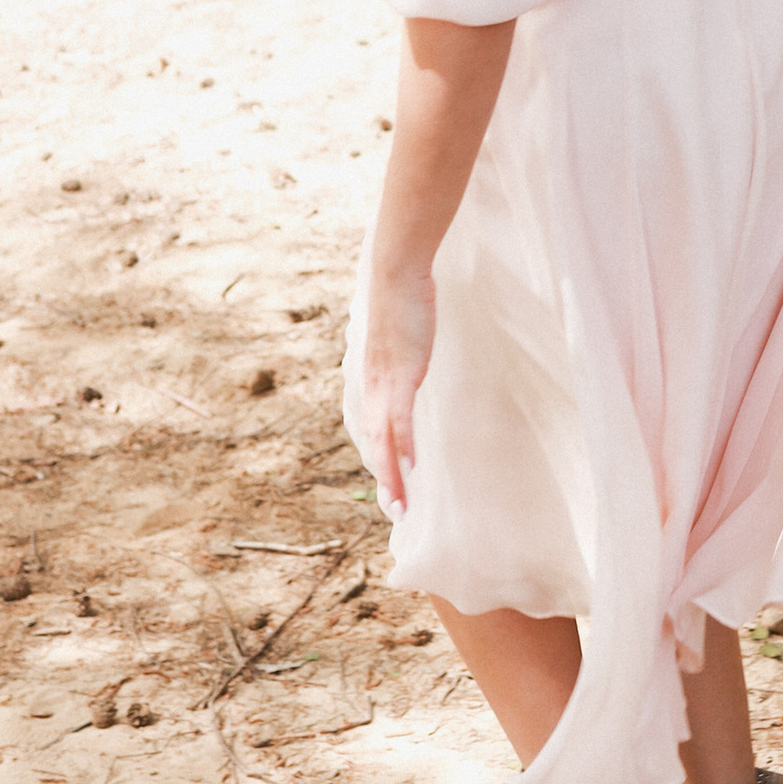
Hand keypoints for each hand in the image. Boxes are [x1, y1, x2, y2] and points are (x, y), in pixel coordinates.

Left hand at [360, 254, 437, 516]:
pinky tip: (409, 465)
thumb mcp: (398, 333)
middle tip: (396, 512)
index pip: (375, 431)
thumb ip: (401, 350)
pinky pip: (400, 417)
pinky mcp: (400, 373)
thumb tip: (407, 353)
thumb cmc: (400, 297)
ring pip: (384, 440)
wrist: (393, 271)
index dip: (382, 461)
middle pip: (376, 445)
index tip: (392, 486)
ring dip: (391, 475)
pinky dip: (402, 443)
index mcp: (373, 381)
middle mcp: (373, 388)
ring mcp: (385, 383)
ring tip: (400, 504)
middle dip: (386, 481)